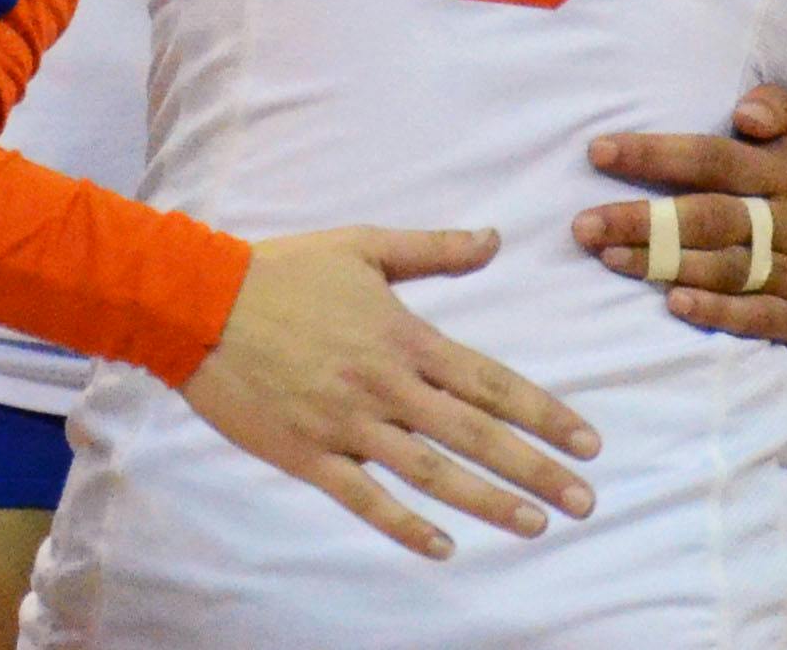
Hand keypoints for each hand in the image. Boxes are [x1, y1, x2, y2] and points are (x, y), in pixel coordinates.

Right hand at [177, 227, 598, 560]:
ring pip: (431, 473)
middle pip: (475, 434)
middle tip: (584, 499)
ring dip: (488, 502)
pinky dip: (405, 526)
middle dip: (535, 468)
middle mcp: (386, 387)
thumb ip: (433, 249)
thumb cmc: (283, 271)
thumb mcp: (363, 245)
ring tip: (535, 524)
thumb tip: (494, 239)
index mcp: (404, 338)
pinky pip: (365, 500)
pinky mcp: (309, 455)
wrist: (200, 304)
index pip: (490, 381)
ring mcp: (348, 425)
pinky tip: (444, 546)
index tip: (587, 440)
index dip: (544, 413)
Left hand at [572, 86, 786, 342]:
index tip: (598, 152)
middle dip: (642, 221)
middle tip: (582, 224)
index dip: (656, 156)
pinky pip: (756, 316)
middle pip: (708, 219)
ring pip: (723, 268)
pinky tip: (672, 302)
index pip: (712, 159)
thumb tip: (742, 110)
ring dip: (660, 265)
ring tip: (606, 256)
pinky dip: (715, 311)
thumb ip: (778, 105)